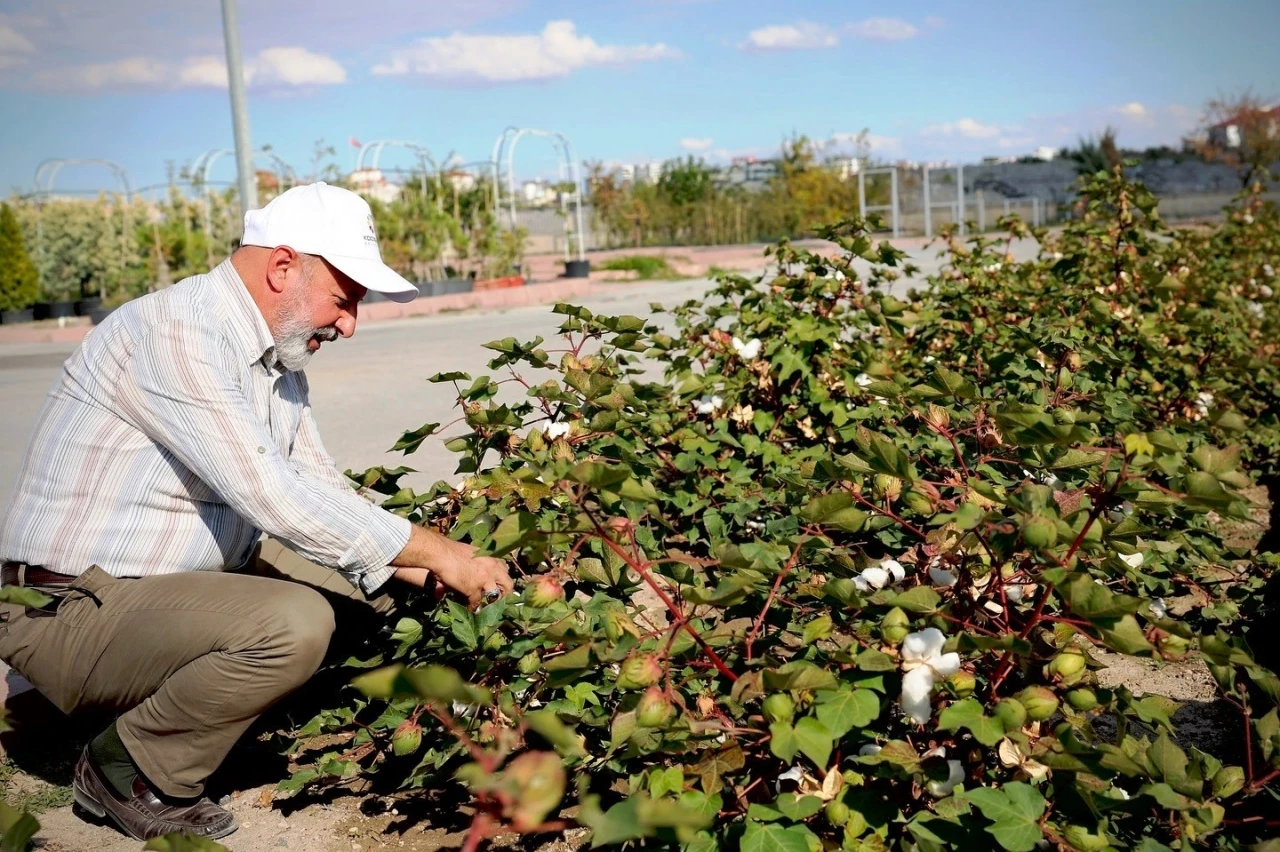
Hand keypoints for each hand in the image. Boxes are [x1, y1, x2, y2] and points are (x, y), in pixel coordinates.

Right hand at [395, 539, 512, 606]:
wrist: (441, 552)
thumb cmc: (452, 550)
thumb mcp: (472, 553)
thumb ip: (479, 562)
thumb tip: (477, 570)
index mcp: (492, 557)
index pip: (505, 570)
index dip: (503, 580)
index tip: (500, 586)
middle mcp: (492, 568)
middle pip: (508, 585)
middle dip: (505, 594)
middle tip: (498, 601)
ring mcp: (484, 579)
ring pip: (495, 596)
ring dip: (491, 603)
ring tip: (486, 608)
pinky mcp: (473, 588)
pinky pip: (477, 602)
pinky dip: (473, 607)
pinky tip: (470, 609)